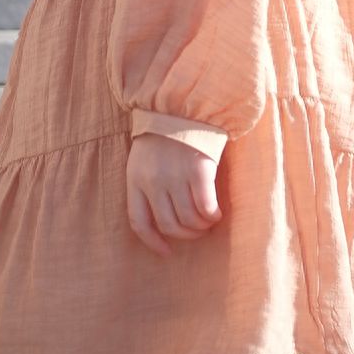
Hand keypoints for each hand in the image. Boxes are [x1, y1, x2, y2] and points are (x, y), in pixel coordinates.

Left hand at [125, 131, 222, 257]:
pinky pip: (206, 208)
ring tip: (208, 222)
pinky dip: (213, 216)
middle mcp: (153, 181)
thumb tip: (164, 223)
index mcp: (135, 178)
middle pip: (169, 225)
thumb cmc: (165, 132)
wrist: (183, 102)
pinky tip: (217, 213)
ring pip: (189, 220)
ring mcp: (176, 176)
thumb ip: (148, 184)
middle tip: (197, 232)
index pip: (139, 222)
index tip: (166, 252)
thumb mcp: (144, 157)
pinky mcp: (198, 171)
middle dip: (185, 235)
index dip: (153, 242)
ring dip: (201, 227)